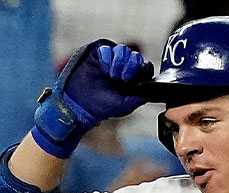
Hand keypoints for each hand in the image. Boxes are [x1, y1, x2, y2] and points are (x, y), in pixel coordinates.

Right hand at [31, 40, 152, 157]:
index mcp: (129, 79)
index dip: (141, 69)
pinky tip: (104, 69)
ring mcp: (108, 60)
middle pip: (134, 56)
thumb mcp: (124, 105)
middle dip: (131, 65)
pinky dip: (108, 58)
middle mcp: (120, 68)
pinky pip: (106, 48)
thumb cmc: (99, 107)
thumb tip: (152, 90)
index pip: (142, 66)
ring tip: (113, 75)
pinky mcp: (96, 55)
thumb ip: (139, 97)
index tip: (134, 78)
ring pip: (123, 50)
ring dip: (120, 61)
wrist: (77, 107)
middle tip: (124, 77)